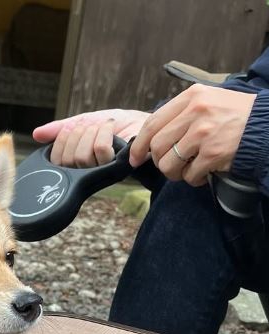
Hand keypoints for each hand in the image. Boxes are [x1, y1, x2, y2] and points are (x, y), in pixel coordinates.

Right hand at [33, 109, 147, 166]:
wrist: (140, 121)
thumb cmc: (113, 125)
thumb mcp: (81, 122)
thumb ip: (59, 129)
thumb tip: (35, 134)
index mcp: (73, 164)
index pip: (55, 159)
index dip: (61, 139)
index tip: (73, 128)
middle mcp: (84, 172)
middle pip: (67, 159)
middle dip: (78, 134)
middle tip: (90, 127)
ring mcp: (100, 172)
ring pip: (82, 156)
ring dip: (92, 132)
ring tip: (102, 127)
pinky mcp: (116, 168)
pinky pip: (100, 151)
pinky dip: (104, 132)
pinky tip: (111, 128)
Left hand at [129, 84, 255, 185]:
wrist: (268, 126)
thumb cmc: (236, 116)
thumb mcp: (208, 102)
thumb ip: (181, 114)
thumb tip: (150, 138)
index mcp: (192, 97)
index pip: (152, 123)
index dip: (139, 145)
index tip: (135, 159)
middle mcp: (196, 112)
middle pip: (157, 146)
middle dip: (159, 162)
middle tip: (171, 166)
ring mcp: (204, 133)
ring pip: (168, 164)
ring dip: (174, 174)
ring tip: (187, 170)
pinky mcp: (213, 153)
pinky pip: (189, 175)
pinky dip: (193, 179)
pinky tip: (203, 173)